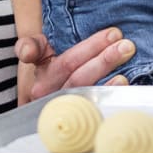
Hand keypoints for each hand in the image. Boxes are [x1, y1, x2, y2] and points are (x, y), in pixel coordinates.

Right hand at [16, 27, 133, 102]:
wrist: (45, 90)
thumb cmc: (46, 65)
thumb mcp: (35, 52)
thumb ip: (28, 47)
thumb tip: (26, 52)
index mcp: (42, 79)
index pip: (68, 63)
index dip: (91, 47)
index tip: (113, 34)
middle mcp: (52, 96)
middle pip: (81, 77)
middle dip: (105, 59)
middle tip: (127, 44)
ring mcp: (66, 109)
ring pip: (89, 91)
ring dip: (110, 75)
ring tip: (127, 59)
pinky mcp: (79, 118)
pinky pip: (96, 107)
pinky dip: (110, 94)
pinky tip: (123, 82)